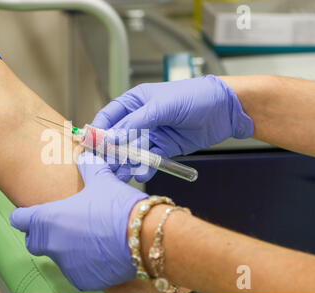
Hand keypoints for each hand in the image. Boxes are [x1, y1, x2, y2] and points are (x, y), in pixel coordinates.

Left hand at [10, 152, 147, 290]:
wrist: (143, 237)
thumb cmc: (117, 207)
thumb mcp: (101, 181)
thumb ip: (88, 168)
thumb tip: (85, 157)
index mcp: (48, 219)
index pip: (19, 219)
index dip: (24, 215)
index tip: (29, 213)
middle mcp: (52, 245)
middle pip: (34, 242)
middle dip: (42, 234)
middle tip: (63, 224)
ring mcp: (66, 265)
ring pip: (58, 257)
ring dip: (68, 248)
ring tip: (91, 237)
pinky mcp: (82, 280)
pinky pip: (77, 271)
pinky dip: (84, 263)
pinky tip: (101, 252)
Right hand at [92, 75, 253, 181]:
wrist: (225, 109)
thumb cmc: (194, 96)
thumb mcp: (162, 106)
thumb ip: (136, 123)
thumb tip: (112, 138)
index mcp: (135, 102)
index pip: (109, 117)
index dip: (99, 131)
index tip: (90, 146)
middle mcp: (141, 119)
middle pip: (119, 138)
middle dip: (111, 152)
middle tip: (104, 167)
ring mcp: (152, 134)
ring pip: (133, 152)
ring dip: (127, 163)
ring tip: (122, 174)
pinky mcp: (165, 148)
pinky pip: (150, 160)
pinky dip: (145, 168)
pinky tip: (141, 175)